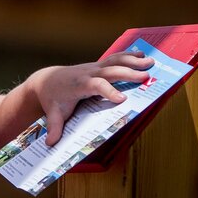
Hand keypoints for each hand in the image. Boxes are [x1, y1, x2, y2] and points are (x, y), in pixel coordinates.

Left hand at [33, 52, 153, 145]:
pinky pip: (115, 58)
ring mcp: (94, 67)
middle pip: (110, 71)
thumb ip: (54, 127)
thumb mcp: (53, 114)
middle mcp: (88, 73)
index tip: (122, 99)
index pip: (96, 86)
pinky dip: (128, 55)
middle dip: (128, 74)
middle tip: (146, 77)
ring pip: (115, 60)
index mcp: (79, 85)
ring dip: (133, 60)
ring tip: (151, 62)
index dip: (109, 91)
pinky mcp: (98, 65)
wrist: (47, 81)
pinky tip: (142, 55)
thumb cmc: (53, 99)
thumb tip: (50, 143)